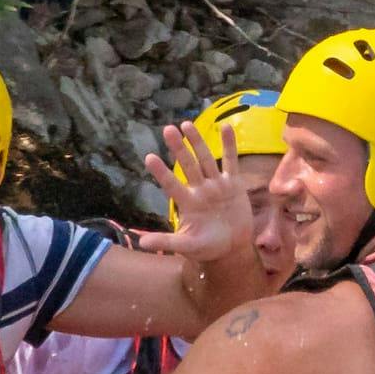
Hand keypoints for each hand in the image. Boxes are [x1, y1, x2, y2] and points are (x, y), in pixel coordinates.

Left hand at [148, 118, 244, 261]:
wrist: (232, 249)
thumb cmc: (206, 247)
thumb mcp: (186, 245)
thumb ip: (166, 241)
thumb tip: (141, 243)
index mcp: (187, 203)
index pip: (171, 184)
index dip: (161, 172)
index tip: (149, 157)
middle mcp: (200, 190)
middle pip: (188, 165)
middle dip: (179, 148)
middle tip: (167, 129)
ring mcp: (216, 185)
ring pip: (206, 159)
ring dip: (197, 142)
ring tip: (187, 124)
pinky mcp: (234, 184)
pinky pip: (231, 161)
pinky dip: (229, 145)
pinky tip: (226, 126)